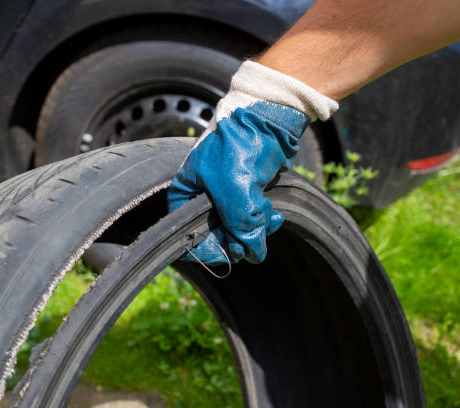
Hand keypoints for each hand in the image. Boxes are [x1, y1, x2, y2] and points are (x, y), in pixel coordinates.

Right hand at [167, 61, 337, 264]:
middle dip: (238, 238)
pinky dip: (263, 221)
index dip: (208, 250)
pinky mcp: (244, 192)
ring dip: (255, 230)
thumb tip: (253, 253)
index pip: (186, 237)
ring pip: (236, 230)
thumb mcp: (236, 193)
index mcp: (185, 193)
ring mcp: (223, 194)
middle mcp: (200, 196)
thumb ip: (241, 228)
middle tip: (254, 235)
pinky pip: (251, 219)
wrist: (268, 116)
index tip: (229, 252)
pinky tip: (274, 215)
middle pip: (214, 236)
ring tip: (268, 217)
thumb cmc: (241, 147)